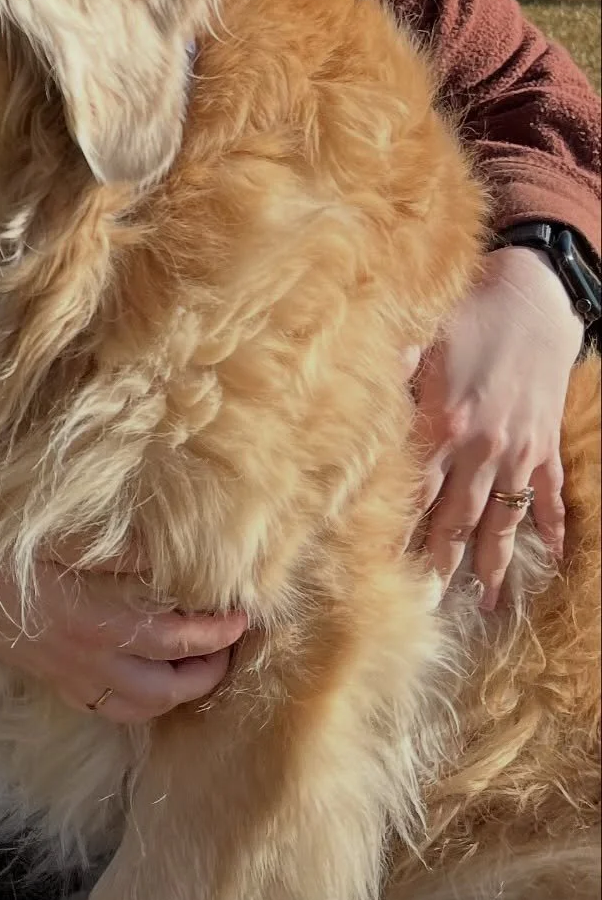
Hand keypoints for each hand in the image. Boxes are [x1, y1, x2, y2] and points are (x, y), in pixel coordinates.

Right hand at [0, 511, 246, 726]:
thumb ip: (113, 548)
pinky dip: (145, 702)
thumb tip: (170, 556)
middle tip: (235, 636)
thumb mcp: (48, 527)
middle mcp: (79, 657)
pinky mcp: (49, 678)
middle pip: (168, 687)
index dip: (215, 629)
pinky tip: (156, 674)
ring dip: (182, 690)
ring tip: (206, 658)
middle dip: (211, 667)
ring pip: (142, 707)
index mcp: (84, 617)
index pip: (172, 638)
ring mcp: (62, 674)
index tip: (244, 609)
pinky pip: (111, 708)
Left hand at [411, 246, 582, 609]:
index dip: (401, 528)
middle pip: (460, 515)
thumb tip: (346, 395)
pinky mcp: (546, 443)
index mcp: (446, 423)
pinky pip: (550, 494)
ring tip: (487, 602)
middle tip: (428, 602)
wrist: (534, 296)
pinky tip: (553, 557)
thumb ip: (387, 373)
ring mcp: (521, 449)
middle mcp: (485, 446)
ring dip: (495, 560)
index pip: (417, 491)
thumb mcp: (420, 338)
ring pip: (505, 516)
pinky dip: (552, 525)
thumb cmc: (467, 313)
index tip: (384, 564)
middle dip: (444, 560)